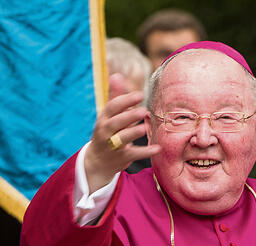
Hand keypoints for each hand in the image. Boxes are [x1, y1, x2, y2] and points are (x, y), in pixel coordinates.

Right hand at [84, 73, 160, 192]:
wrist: (97, 161)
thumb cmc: (107, 132)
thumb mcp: (108, 115)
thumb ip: (115, 96)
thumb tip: (117, 75)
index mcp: (104, 118)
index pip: (112, 107)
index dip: (125, 100)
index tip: (139, 95)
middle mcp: (106, 131)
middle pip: (116, 122)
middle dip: (129, 116)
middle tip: (143, 110)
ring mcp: (113, 145)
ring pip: (122, 138)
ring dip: (133, 133)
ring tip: (144, 128)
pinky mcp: (122, 157)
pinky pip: (134, 154)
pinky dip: (145, 152)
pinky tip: (157, 148)